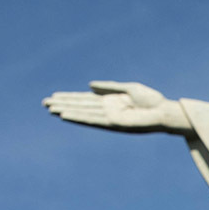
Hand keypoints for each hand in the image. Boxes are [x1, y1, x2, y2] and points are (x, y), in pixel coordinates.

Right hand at [42, 81, 191, 133]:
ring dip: (66, 111)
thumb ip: (109, 87)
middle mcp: (108, 110)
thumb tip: (89, 85)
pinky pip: (93, 120)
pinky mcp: (114, 124)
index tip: (54, 96)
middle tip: (44, 103)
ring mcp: (109, 118)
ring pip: (83, 113)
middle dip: (63, 104)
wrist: (164, 112)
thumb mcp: (128, 89)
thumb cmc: (152, 101)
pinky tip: (66, 116)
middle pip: (81, 106)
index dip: (70, 97)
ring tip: (50, 109)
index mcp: (110, 101)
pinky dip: (79, 118)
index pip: (85, 99)